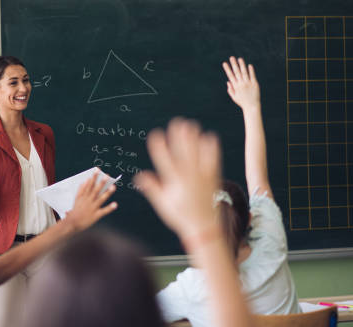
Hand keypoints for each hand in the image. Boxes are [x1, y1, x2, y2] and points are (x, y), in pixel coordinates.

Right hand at [64, 170, 117, 230]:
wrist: (72, 223)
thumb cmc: (75, 211)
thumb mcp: (76, 199)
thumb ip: (81, 189)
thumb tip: (85, 180)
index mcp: (84, 196)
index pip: (89, 185)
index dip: (93, 177)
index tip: (97, 170)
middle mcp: (88, 201)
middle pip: (95, 190)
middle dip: (101, 182)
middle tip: (107, 175)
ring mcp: (92, 208)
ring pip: (101, 199)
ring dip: (107, 193)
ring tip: (113, 187)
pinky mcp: (96, 215)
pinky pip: (103, 211)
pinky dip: (109, 208)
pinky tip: (115, 204)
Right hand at [134, 118, 221, 238]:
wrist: (204, 227)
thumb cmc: (181, 216)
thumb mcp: (162, 203)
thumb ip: (152, 187)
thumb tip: (138, 176)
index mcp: (173, 183)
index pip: (163, 161)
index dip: (159, 146)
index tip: (155, 134)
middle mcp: (188, 178)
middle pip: (182, 153)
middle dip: (179, 137)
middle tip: (176, 122)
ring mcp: (202, 177)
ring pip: (198, 154)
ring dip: (194, 138)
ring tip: (192, 124)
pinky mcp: (213, 178)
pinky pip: (213, 160)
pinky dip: (211, 148)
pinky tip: (210, 136)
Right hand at [222, 56, 259, 112]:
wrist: (252, 106)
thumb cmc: (242, 102)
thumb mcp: (234, 97)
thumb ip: (230, 89)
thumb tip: (228, 81)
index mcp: (236, 87)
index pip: (230, 76)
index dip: (227, 69)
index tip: (224, 63)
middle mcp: (242, 84)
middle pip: (237, 72)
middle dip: (233, 64)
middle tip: (231, 57)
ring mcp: (248, 83)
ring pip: (244, 72)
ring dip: (242, 65)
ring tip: (239, 59)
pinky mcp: (255, 84)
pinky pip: (252, 76)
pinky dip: (251, 70)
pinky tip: (249, 65)